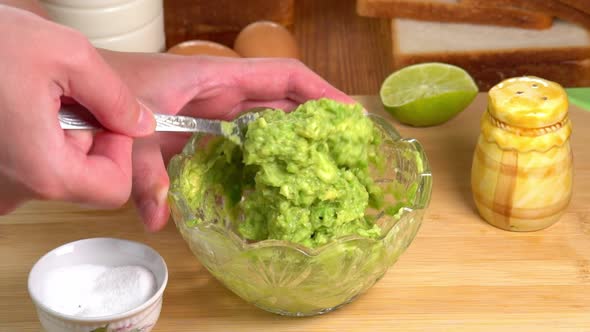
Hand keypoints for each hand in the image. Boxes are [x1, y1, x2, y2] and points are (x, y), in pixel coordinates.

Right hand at [0, 7, 154, 213]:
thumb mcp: (66, 54)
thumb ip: (116, 96)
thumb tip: (142, 124)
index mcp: (43, 171)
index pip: (112, 190)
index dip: (120, 151)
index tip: (105, 116)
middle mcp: (13, 190)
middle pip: (82, 179)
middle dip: (87, 136)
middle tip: (63, 94)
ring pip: (51, 168)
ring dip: (57, 131)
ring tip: (32, 92)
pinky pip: (22, 162)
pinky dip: (29, 134)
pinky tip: (14, 101)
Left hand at [102, 51, 353, 230]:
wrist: (80, 90)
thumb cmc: (107, 89)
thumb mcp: (129, 129)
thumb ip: (142, 172)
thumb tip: (159, 219)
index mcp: (217, 78)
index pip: (282, 76)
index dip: (319, 90)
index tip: (347, 112)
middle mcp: (223, 93)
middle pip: (283, 101)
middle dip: (314, 121)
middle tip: (343, 151)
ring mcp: (215, 111)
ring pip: (266, 122)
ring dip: (293, 140)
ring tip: (320, 168)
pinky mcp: (203, 130)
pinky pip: (243, 139)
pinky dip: (261, 155)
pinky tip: (272, 181)